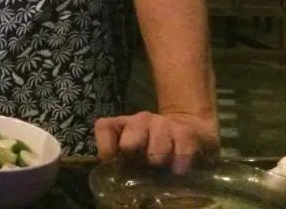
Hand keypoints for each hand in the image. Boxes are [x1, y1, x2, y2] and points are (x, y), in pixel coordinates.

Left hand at [95, 111, 218, 174]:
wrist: (191, 128)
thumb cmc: (156, 143)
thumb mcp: (136, 146)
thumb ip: (121, 155)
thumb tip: (112, 175)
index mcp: (125, 122)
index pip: (104, 127)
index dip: (106, 148)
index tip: (115, 163)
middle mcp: (142, 119)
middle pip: (129, 144)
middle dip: (135, 160)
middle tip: (143, 167)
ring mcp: (164, 124)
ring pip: (156, 154)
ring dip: (159, 165)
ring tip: (163, 167)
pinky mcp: (185, 133)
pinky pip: (180, 155)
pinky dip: (179, 167)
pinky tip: (178, 170)